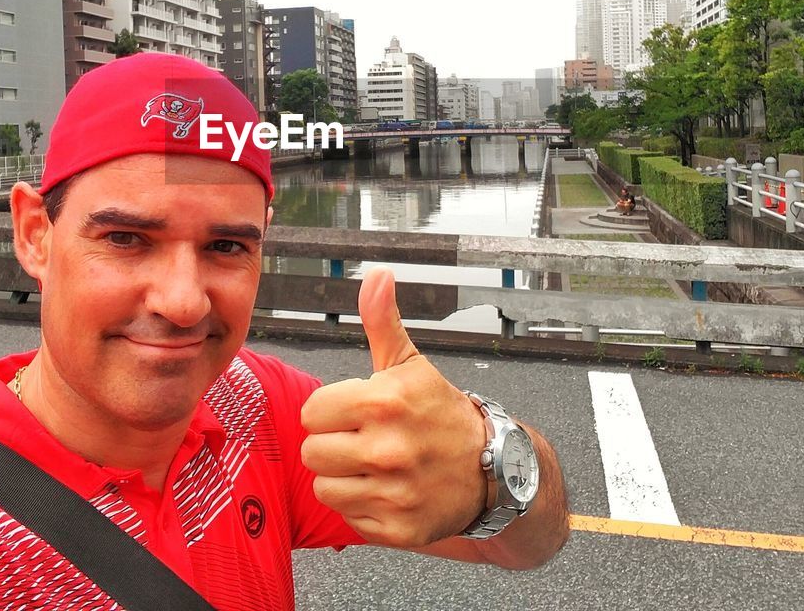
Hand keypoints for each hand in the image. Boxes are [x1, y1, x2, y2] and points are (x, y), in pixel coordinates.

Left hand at [300, 267, 487, 547]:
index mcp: (384, 402)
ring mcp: (394, 492)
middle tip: (363, 440)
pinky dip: (364, 508)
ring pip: (325, 487)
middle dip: (332, 444)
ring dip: (343, 478)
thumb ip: (382, 320)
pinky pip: (349, 518)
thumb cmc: (439, 411)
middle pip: (312, 452)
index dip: (330, 410)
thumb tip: (377, 274)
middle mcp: (388, 449)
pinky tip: (388, 491)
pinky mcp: (397, 529)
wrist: (492, 468)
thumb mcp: (411, 364)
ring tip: (373, 466)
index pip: (311, 412)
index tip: (355, 412)